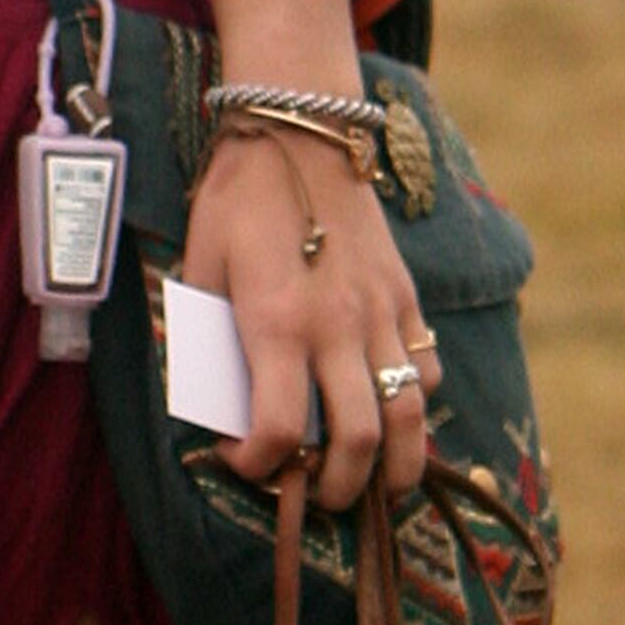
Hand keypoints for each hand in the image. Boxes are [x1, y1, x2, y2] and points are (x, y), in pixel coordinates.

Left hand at [184, 128, 433, 516]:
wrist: (299, 130)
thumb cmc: (236, 198)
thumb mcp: (199, 265)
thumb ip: (204, 337)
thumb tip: (212, 403)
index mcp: (275, 321)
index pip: (277, 428)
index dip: (256, 465)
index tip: (240, 461)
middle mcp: (336, 326)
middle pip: (360, 441)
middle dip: (337, 489)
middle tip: (313, 495)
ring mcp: (381, 312)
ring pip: (411, 416)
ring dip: (396, 466)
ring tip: (373, 485)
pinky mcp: (406, 297)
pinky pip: (425, 368)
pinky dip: (413, 402)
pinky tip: (388, 405)